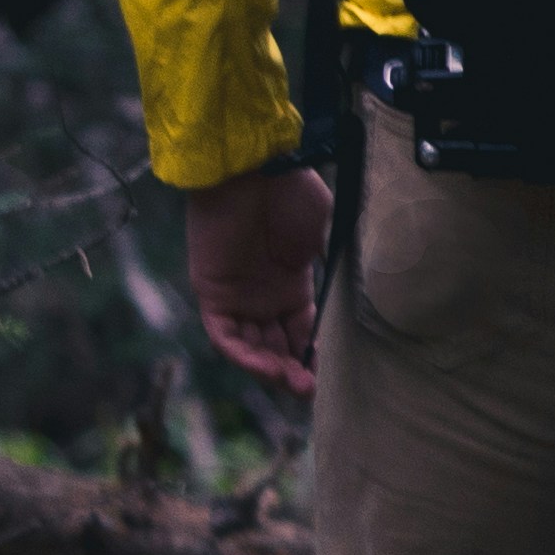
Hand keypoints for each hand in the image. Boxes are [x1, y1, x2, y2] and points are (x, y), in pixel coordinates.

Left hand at [184, 160, 335, 397]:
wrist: (252, 166)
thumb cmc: (290, 190)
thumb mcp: (321, 232)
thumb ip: (326, 267)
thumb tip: (342, 296)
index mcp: (290, 282)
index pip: (300, 331)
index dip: (311, 354)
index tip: (324, 373)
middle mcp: (262, 294)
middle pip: (275, 345)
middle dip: (291, 371)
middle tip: (308, 389)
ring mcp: (237, 295)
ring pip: (249, 346)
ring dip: (268, 369)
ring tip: (292, 383)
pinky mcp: (212, 292)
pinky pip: (223, 335)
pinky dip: (242, 354)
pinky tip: (264, 367)